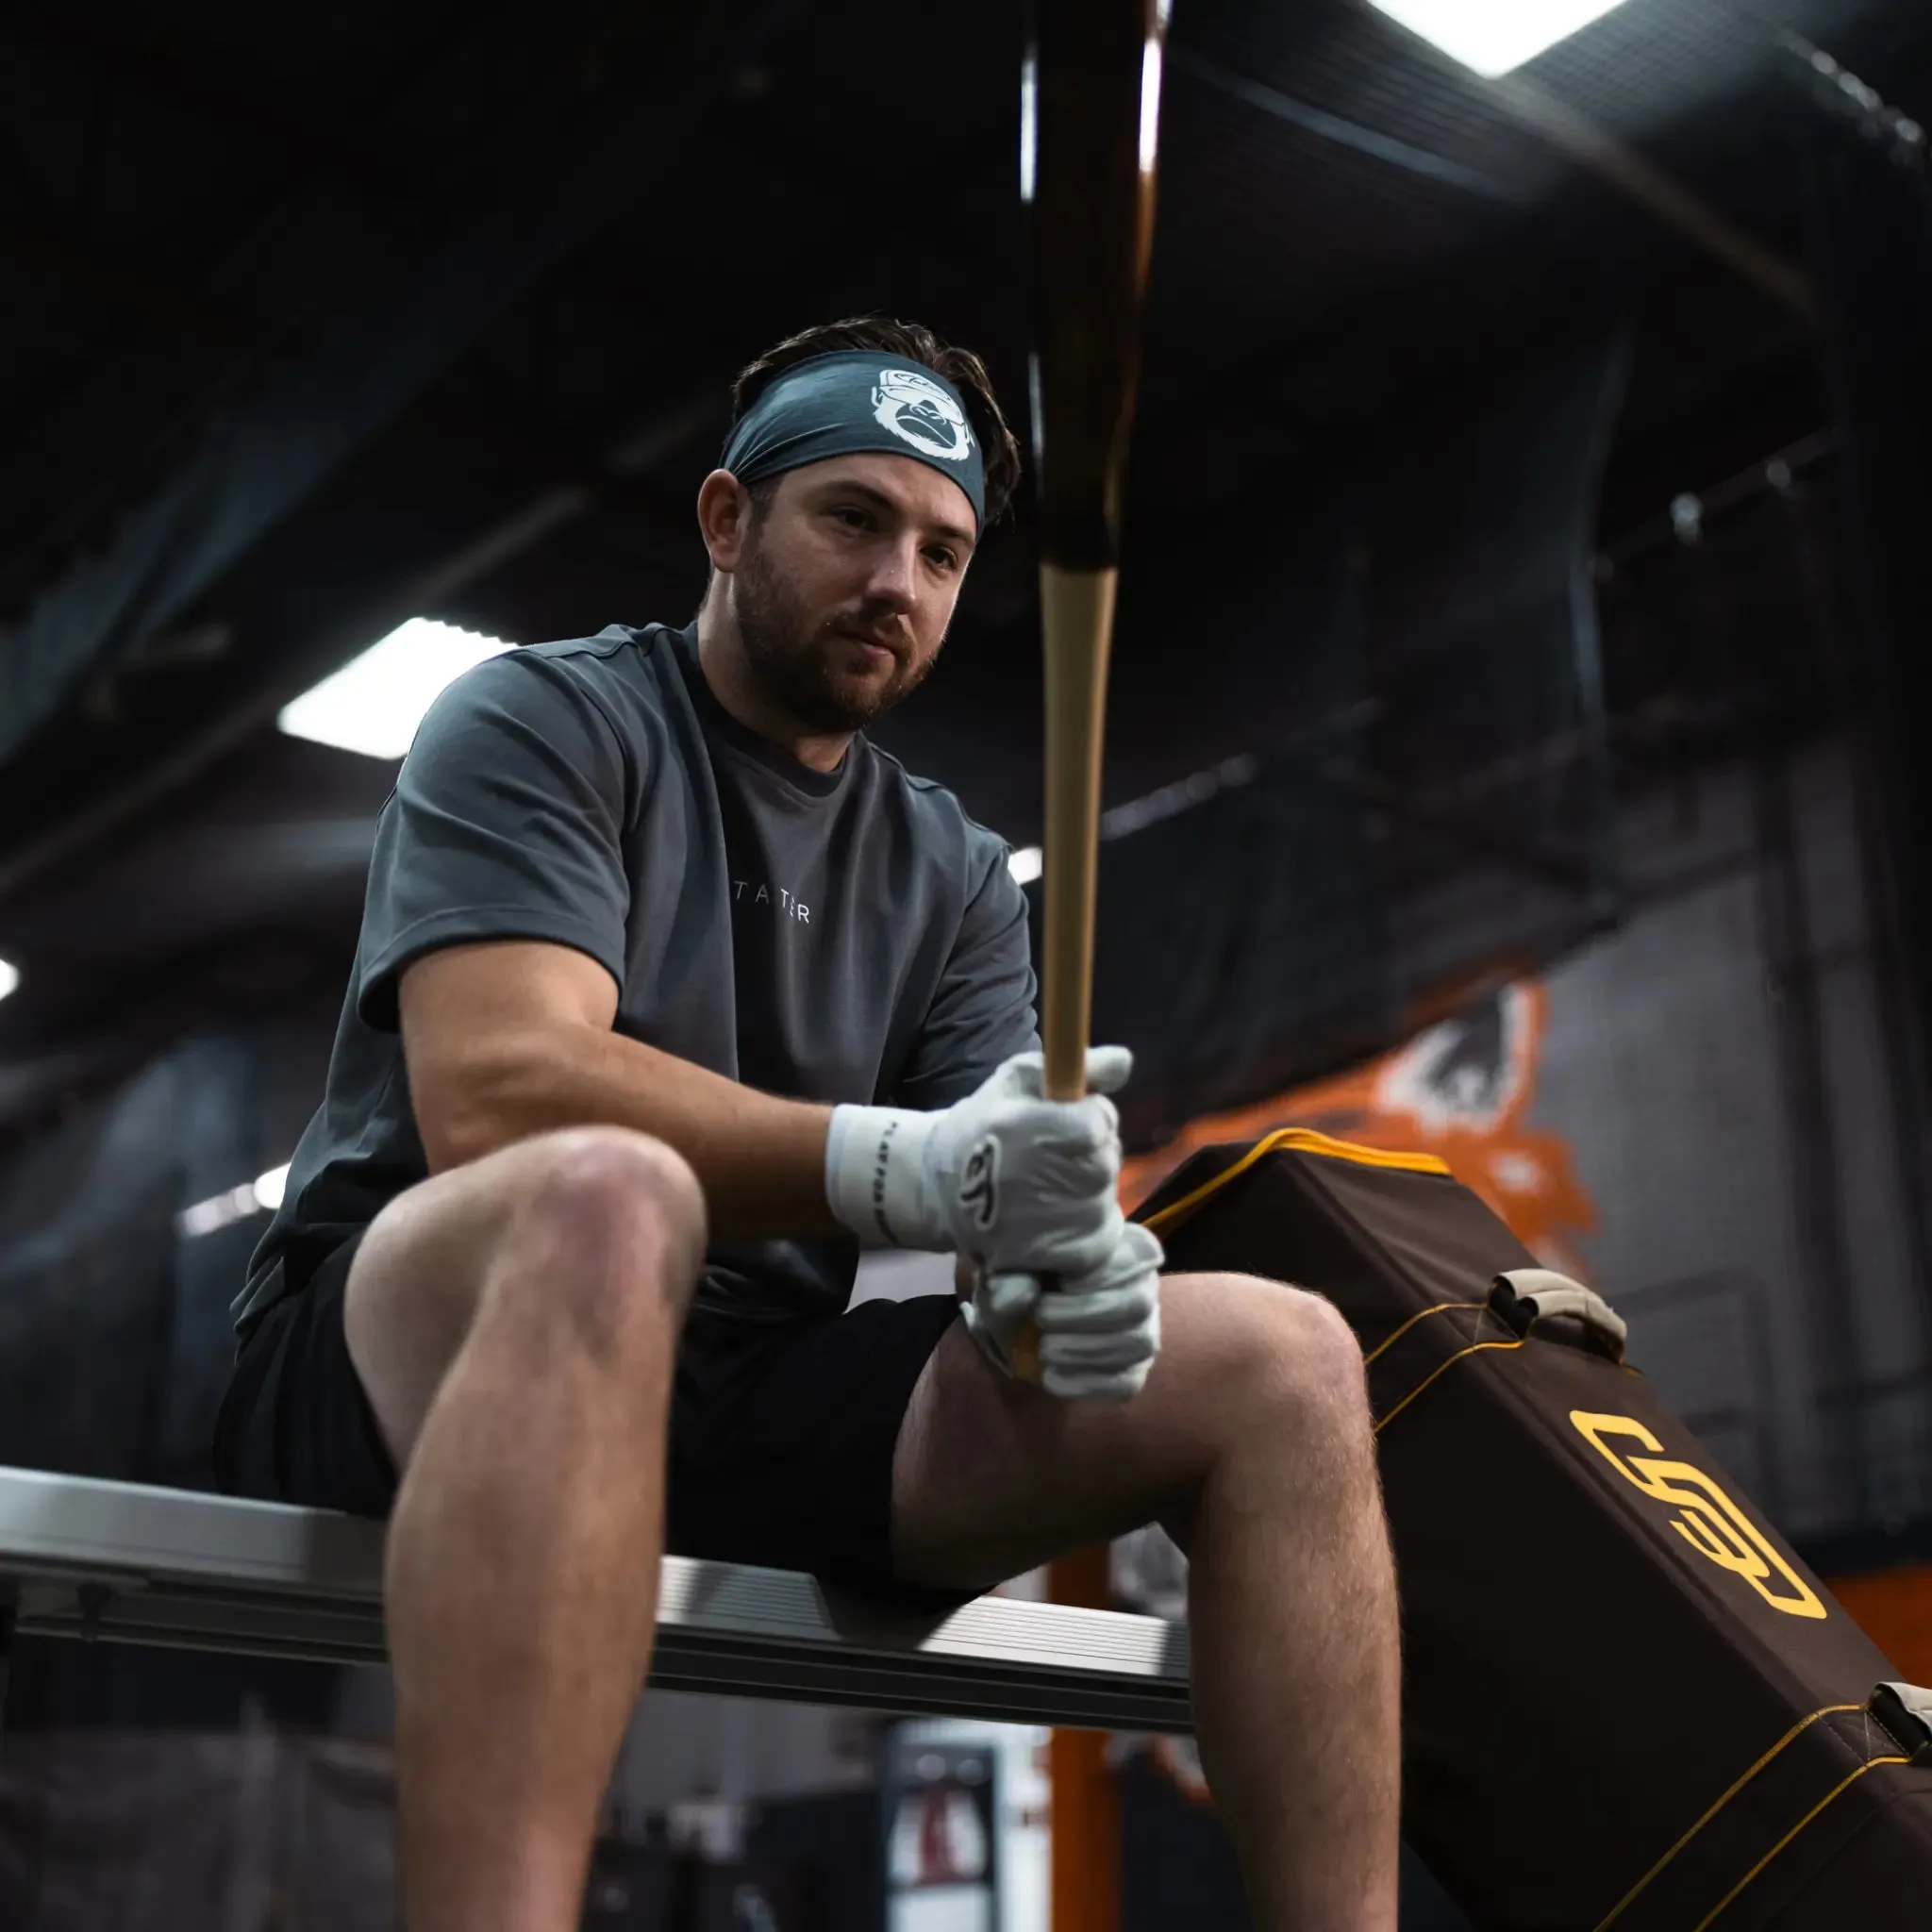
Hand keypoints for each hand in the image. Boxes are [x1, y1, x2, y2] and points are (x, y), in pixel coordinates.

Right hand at [825, 1047, 1129, 1275]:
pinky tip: (1062, 1215)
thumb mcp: (1021, 1078)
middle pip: (1105, 1163)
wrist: (939, 1185)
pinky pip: (1098, 1240)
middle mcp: (1035, 1177)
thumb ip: (1079, 1068)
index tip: (1071, 1121)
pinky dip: (1090, 1227)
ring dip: (1091, 1191)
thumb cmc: (987, 1123)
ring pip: (1105, 1201)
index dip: (1093, 1119)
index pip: (1097, 1125)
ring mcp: (1042, 1223)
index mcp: (1026, 1127)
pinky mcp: (1045, 1257)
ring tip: (1052, 1184)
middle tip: (1058, 1154)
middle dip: (1093, 1154)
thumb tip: (1124, 1060)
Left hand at [964, 1221, 1163, 1403]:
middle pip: (1137, 1304)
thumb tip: (1017, 1298)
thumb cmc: (1026, 1278)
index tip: (1058, 1282)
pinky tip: (1052, 1379)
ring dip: (1085, 1351)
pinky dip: (1088, 1384)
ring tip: (1044, 1351)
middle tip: (1041, 1320)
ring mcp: (1145, 1329)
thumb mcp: (1011, 1268)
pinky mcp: (1134, 1368)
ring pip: (1137, 1344)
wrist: (1025, 1315)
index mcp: (1124, 1246)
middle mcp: (1145, 1286)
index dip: (1096, 1274)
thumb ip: (1013, 1277)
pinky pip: (1127, 1381)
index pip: (1134, 1257)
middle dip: (1086, 1315)